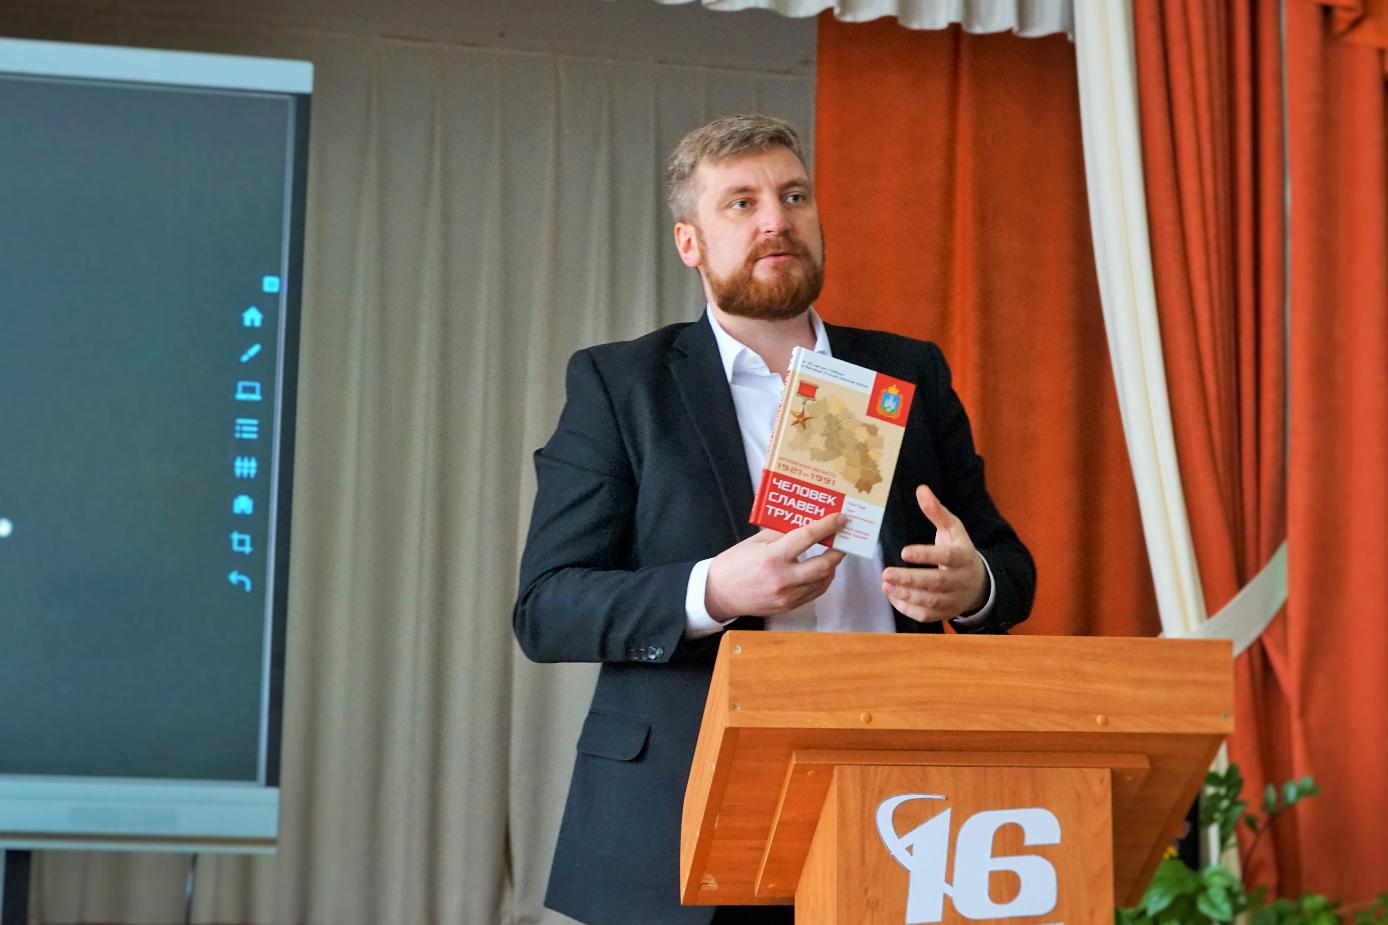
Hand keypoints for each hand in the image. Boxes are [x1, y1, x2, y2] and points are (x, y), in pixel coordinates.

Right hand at [705, 514, 846, 620]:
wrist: (719, 593)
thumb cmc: (735, 564)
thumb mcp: (756, 541)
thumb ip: (782, 533)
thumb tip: (805, 523)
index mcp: (772, 557)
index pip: (808, 537)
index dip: (827, 526)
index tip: (840, 519)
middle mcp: (782, 578)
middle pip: (824, 565)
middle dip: (838, 551)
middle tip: (843, 540)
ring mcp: (787, 596)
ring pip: (823, 581)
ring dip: (832, 566)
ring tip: (833, 554)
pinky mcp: (788, 606)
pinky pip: (814, 593)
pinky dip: (822, 580)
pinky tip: (821, 571)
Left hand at [882, 485, 987, 622]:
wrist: (979, 584)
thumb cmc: (959, 551)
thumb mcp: (953, 529)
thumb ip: (936, 511)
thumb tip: (921, 489)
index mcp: (963, 557)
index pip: (945, 557)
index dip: (926, 555)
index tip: (904, 552)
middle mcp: (960, 580)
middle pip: (935, 582)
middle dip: (910, 579)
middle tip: (886, 573)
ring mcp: (953, 600)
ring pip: (930, 601)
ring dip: (906, 594)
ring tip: (885, 584)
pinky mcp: (944, 614)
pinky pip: (925, 616)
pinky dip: (908, 608)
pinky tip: (892, 596)